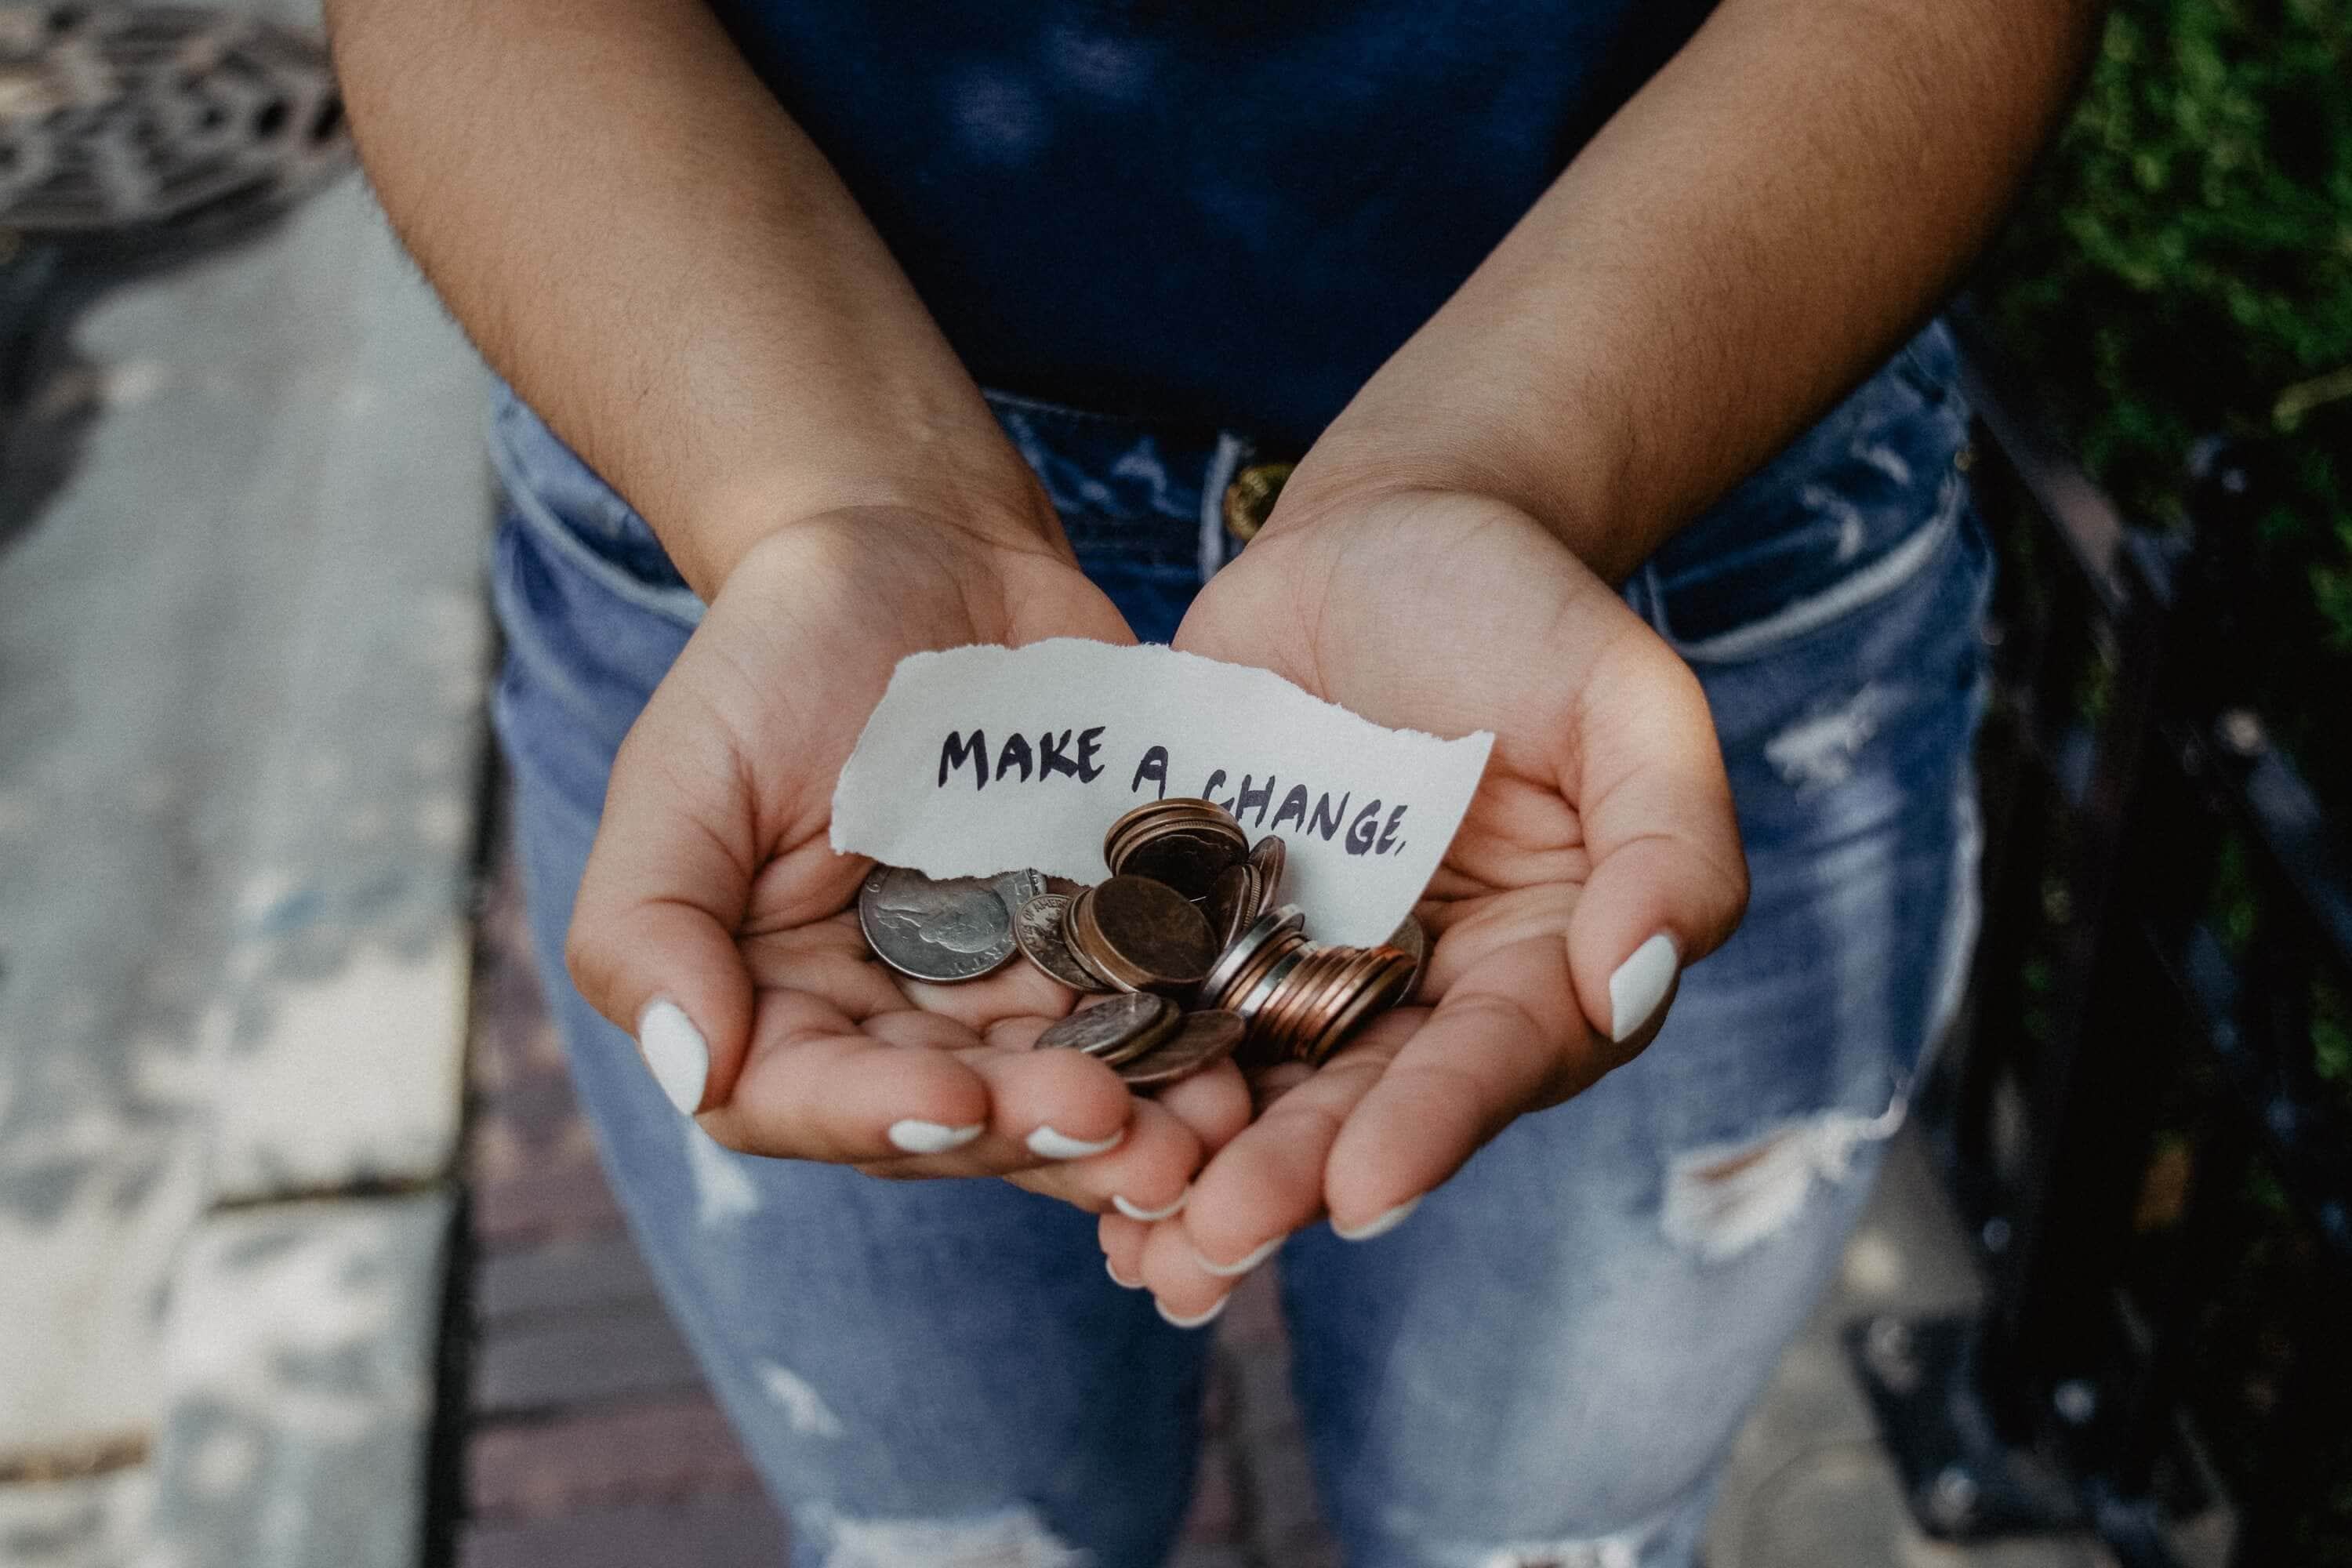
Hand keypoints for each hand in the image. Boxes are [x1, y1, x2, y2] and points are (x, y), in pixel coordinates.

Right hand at [565, 508, 1248, 1212]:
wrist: (922, 548)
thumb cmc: (778, 653)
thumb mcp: (683, 771)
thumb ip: (648, 924)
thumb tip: (691, 1069)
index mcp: (775, 1003)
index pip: (806, 1101)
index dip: (881, 1119)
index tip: (960, 1103)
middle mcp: (892, 1022)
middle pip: (957, 1119)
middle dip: (1038, 1135)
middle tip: (1122, 1132)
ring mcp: (1007, 988)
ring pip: (1066, 1090)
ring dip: (1139, 1126)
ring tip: (1207, 1132)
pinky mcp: (1105, 940)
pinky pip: (1152, 1013)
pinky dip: (1195, 1045)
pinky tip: (1247, 1063)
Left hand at [1104, 487, 1747, 1318]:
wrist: (1384, 532)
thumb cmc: (1523, 607)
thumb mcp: (1627, 697)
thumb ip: (1668, 839)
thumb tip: (1634, 983)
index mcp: (1539, 964)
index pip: (1494, 1060)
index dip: (1433, 1126)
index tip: (1364, 1190)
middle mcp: (1421, 995)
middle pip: (1360, 1105)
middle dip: (1289, 1180)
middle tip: (1213, 1242)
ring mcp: (1303, 966)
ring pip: (1253, 1088)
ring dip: (1194, 1169)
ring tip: (1135, 1245)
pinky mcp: (1201, 925)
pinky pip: (1158, 1009)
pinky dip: (1117, 1074)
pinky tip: (1057, 1137)